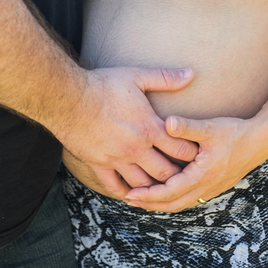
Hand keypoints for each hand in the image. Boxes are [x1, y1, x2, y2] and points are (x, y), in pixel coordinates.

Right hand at [54, 66, 198, 199]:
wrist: (68, 97)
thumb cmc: (102, 85)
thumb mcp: (136, 76)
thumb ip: (165, 78)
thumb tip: (190, 73)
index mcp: (149, 128)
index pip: (181, 148)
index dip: (193, 153)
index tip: (198, 154)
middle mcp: (136, 148)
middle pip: (166, 172)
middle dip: (178, 176)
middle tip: (184, 176)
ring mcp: (117, 159)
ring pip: (143, 184)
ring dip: (154, 187)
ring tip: (162, 187)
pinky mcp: (98, 164)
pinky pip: (115, 186)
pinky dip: (126, 193)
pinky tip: (132, 193)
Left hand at [123, 112, 267, 211]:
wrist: (261, 140)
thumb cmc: (235, 132)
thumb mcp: (210, 128)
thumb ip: (187, 126)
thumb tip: (168, 122)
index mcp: (202, 175)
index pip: (169, 192)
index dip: (148, 195)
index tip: (129, 194)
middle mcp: (206, 186)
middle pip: (173, 204)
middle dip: (149, 204)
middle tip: (128, 199)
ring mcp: (211, 188)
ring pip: (182, 203)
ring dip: (161, 203)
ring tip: (142, 199)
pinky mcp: (214, 185)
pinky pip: (190, 198)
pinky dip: (174, 199)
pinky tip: (165, 192)